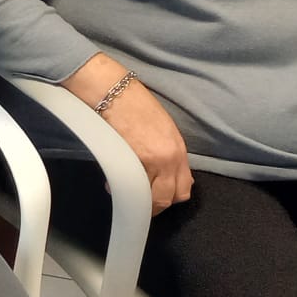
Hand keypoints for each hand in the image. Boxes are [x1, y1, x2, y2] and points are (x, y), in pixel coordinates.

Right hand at [65, 54, 192, 213]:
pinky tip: (112, 181)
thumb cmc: (135, 103)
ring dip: (137, 198)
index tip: (159, 195)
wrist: (113, 91)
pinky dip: (119, 187)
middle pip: (168, 199)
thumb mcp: (163, 128)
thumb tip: (166, 174)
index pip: (184, 189)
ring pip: (149, 197)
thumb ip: (168, 152)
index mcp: (178, 150)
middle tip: (142, 201)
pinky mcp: (130, 161)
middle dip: (155, 204)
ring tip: (125, 190)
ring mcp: (150, 161)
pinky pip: (128, 186)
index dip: (171, 196)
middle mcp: (169, 159)